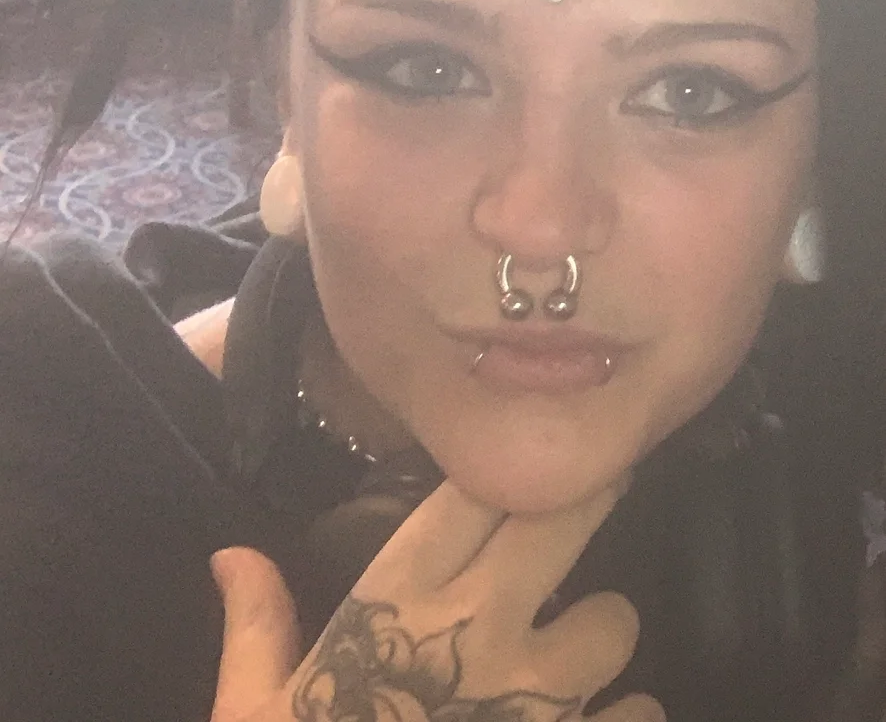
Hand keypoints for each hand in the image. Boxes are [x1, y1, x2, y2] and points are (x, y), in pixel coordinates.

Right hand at [210, 481, 664, 721]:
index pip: (468, 495)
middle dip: (587, 500)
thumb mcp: (251, 715)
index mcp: (397, 606)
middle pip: (557, 526)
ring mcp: (536, 700)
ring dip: (602, 634)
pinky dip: (629, 716)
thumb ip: (256, 626)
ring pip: (613, 623)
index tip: (534, 457)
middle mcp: (476, 633)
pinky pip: (640, 714)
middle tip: (603, 488)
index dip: (506, 468)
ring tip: (579, 652)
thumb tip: (233, 553)